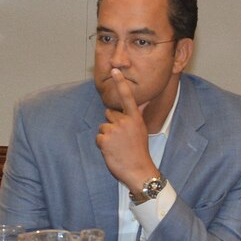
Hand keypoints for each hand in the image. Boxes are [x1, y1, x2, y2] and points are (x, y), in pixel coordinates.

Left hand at [96, 69, 158, 189]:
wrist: (139, 170)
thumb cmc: (139, 152)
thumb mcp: (141, 130)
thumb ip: (136, 116)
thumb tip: (142, 102)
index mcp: (135, 118)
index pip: (127, 97)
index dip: (121, 83)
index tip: (115, 70)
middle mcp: (125, 121)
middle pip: (109, 114)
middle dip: (111, 124)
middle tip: (121, 138)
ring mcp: (114, 130)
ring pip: (102, 127)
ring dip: (107, 136)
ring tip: (118, 146)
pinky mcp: (104, 140)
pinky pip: (98, 138)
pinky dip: (102, 145)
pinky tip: (112, 151)